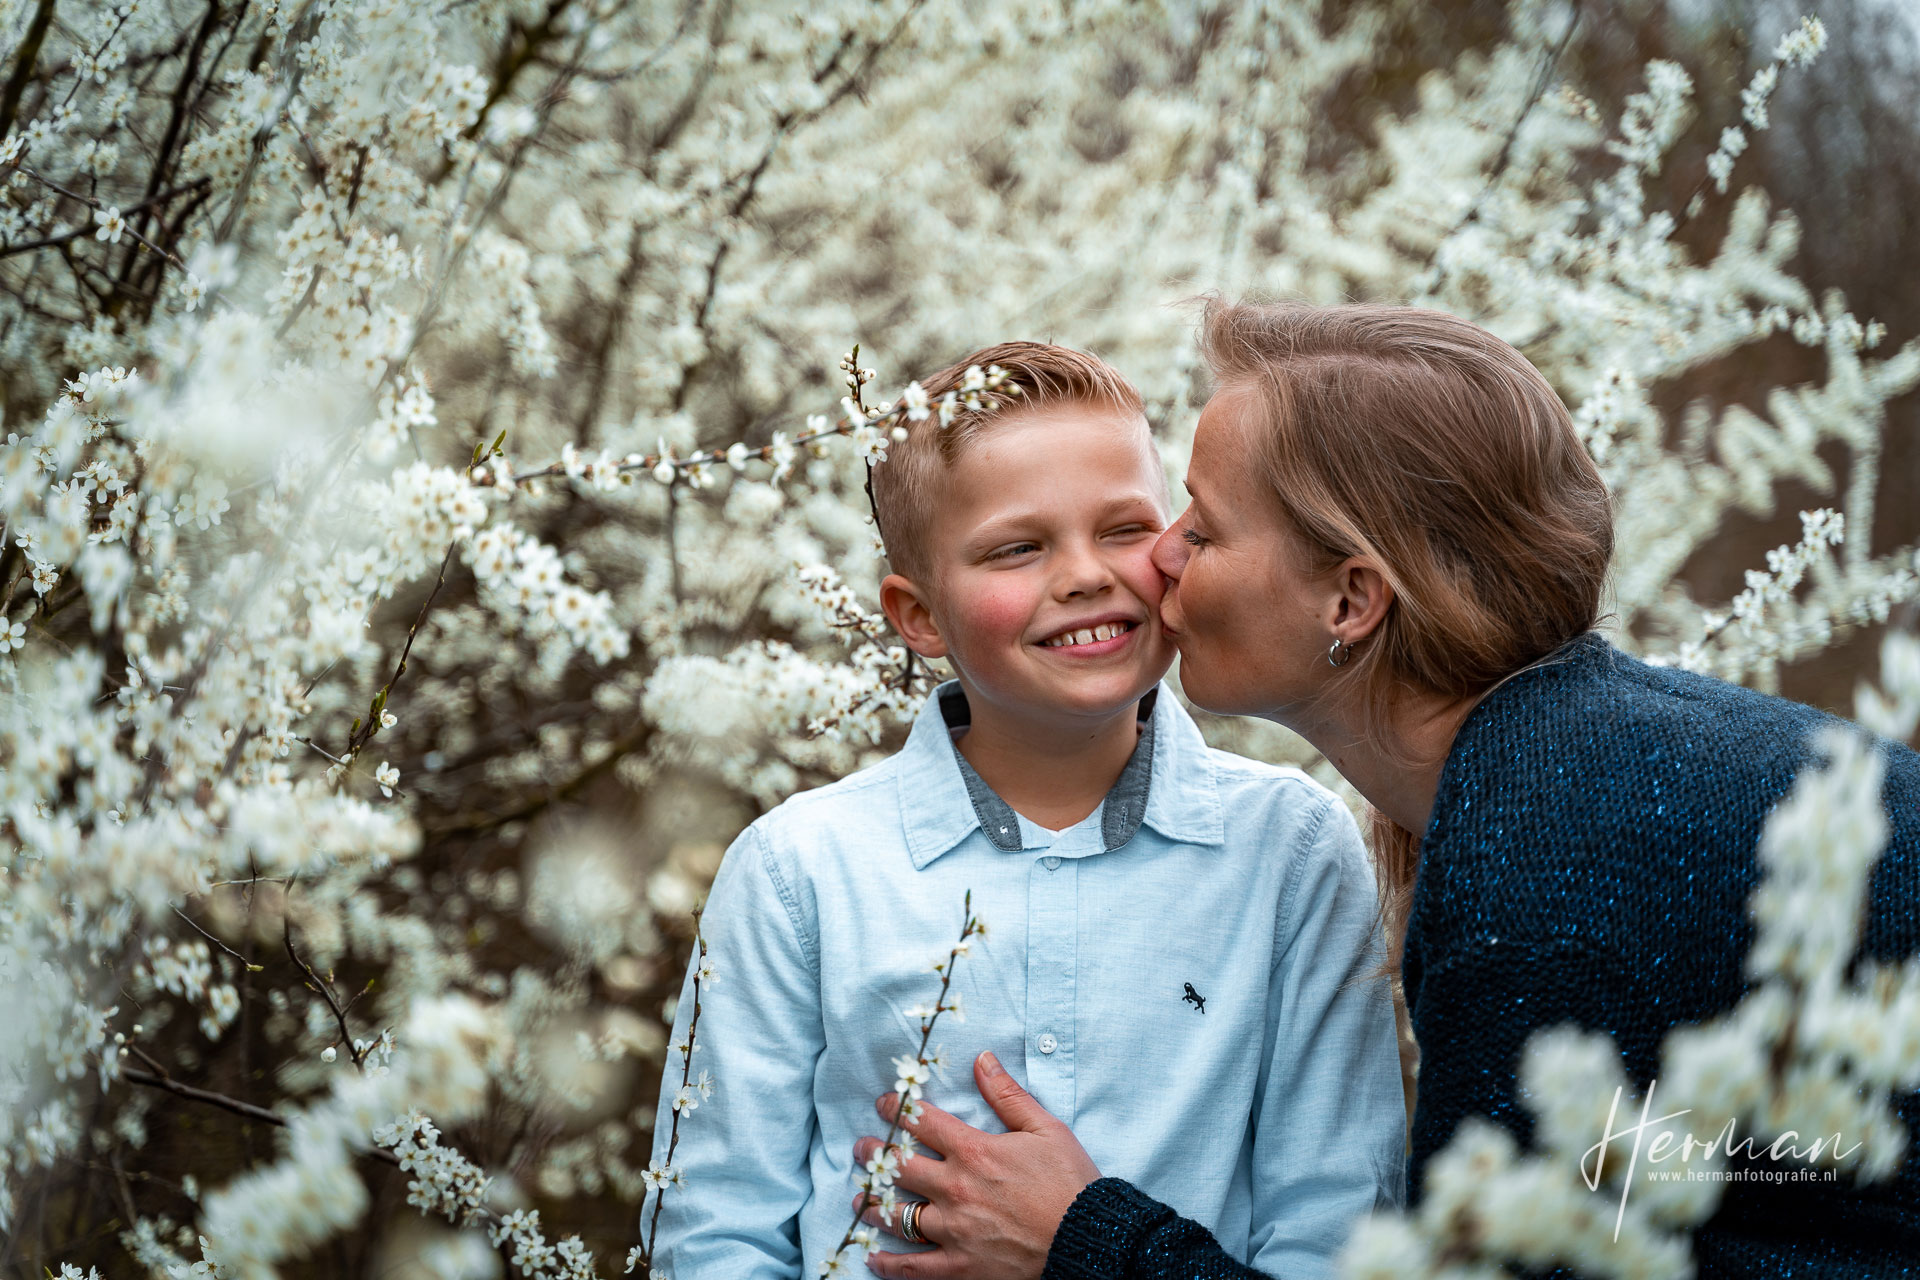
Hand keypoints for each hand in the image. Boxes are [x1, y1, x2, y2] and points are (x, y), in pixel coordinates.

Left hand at [848, 1050, 1100, 1278]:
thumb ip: (1008, 1095)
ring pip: (898, 1215)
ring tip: (860, 1198)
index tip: (884, 1103)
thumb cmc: (1070, 1183)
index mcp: (974, 1152)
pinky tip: (873, 1257)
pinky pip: (913, 1267)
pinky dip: (889, 1264)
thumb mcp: (1046, 1129)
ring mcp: (954, 1231)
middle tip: (862, 1148)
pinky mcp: (959, 1267)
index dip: (898, 1109)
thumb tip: (982, 1060)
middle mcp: (955, 1189)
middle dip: (876, 1153)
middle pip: (900, 1166)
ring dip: (874, 1204)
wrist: (1087, 1242)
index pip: (923, 1123)